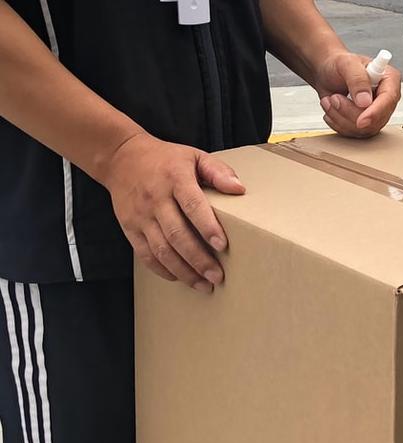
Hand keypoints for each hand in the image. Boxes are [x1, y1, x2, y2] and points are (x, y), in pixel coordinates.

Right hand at [101, 132, 243, 291]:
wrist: (121, 158)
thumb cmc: (166, 160)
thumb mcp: (195, 156)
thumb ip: (218, 171)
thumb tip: (239, 188)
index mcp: (175, 179)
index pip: (192, 205)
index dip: (207, 226)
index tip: (222, 245)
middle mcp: (156, 199)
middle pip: (177, 234)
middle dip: (198, 259)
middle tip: (217, 276)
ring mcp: (141, 216)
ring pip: (161, 249)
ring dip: (183, 271)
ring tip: (204, 285)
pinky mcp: (130, 228)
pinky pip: (145, 254)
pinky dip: (162, 270)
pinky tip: (180, 278)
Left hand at [313, 51, 402, 137]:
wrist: (327, 73)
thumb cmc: (338, 65)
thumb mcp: (346, 64)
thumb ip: (357, 79)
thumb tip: (365, 101)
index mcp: (389, 80)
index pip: (389, 100)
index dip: (375, 112)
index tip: (361, 120)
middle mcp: (385, 98)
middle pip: (376, 119)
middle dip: (350, 112)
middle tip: (335, 98)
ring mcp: (376, 112)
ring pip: (364, 129)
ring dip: (340, 117)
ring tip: (331, 100)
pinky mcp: (366, 123)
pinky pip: (354, 133)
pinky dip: (338, 123)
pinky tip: (332, 110)